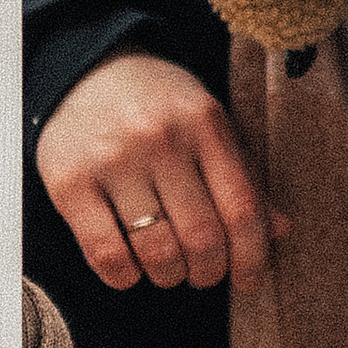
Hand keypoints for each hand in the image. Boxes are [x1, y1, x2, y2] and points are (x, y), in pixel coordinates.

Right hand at [35, 53, 287, 294]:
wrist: (84, 68)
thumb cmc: (158, 105)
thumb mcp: (207, 123)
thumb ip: (242, 174)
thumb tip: (279, 230)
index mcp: (204, 124)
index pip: (241, 209)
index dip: (251, 257)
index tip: (248, 279)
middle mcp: (161, 139)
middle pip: (201, 237)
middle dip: (208, 272)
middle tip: (202, 274)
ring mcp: (112, 160)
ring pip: (156, 250)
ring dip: (168, 275)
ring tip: (167, 270)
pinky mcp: (69, 181)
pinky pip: (105, 251)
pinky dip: (124, 276)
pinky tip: (129, 270)